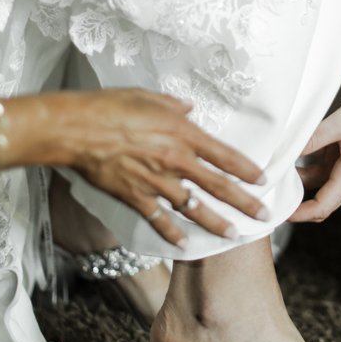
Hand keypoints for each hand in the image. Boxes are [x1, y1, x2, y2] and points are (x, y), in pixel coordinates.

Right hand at [53, 89, 267, 245]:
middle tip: (264, 216)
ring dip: (215, 223)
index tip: (263, 180)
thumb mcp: (148, 97)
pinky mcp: (135, 196)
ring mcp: (156, 181)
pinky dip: (172, 233)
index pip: (225, 155)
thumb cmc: (110, 106)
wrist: (76, 129)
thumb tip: (188, 109)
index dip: (247, 170)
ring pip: (194, 207)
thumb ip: (173, 106)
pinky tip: (185, 244)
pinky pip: (159, 219)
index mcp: (183, 133)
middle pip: (218, 186)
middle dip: (244, 203)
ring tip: (233, 234)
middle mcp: (175, 160)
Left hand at [290, 85, 340, 222]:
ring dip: (302, 181)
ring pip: (322, 183)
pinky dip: (311, 165)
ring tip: (279, 167)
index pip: (322, 206)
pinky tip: (296, 152)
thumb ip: (314, 137)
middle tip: (272, 190)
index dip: (299, 214)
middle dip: (296, 201)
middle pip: (321, 201)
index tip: (278, 211)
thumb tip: (287, 151)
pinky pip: (328, 168)